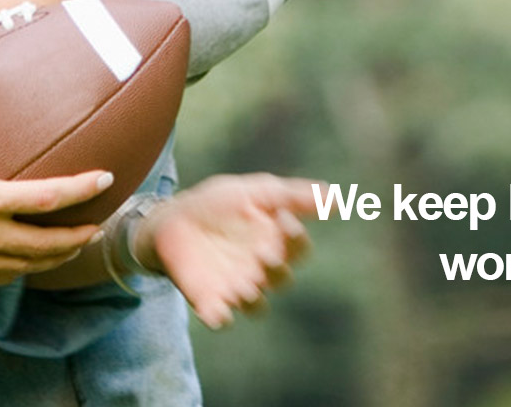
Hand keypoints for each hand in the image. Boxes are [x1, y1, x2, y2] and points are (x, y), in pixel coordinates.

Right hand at [0, 57, 110, 284]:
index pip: (45, 198)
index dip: (81, 190)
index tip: (105, 180)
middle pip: (44, 245)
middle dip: (77, 237)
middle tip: (98, 224)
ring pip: (24, 266)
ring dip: (53, 258)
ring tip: (73, 244)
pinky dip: (19, 269)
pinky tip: (27, 260)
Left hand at [141, 174, 318, 328]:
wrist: (173, 219)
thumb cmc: (221, 204)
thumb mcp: (257, 192)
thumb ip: (294, 196)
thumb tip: (337, 201)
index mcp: (277, 243)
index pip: (299, 248)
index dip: (296, 237)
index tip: (283, 218)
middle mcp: (262, 270)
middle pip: (282, 279)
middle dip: (276, 269)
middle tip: (264, 254)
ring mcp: (237, 287)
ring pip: (257, 306)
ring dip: (254, 298)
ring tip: (244, 287)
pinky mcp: (210, 300)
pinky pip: (220, 318)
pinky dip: (220, 318)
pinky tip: (217, 313)